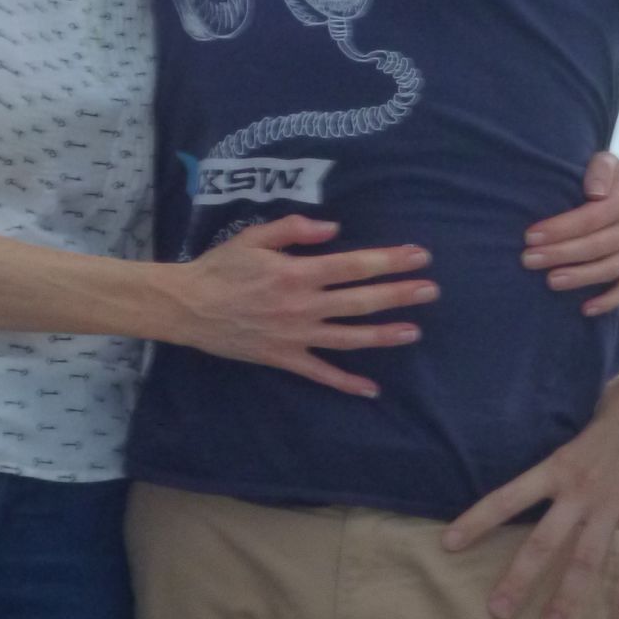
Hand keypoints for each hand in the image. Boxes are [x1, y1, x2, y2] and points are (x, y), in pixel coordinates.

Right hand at [171, 216, 437, 397]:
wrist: (187, 306)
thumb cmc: (220, 267)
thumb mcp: (254, 236)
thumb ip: (294, 229)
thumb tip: (333, 228)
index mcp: (297, 272)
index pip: (353, 265)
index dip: (388, 261)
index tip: (417, 256)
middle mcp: (302, 306)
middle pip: (360, 301)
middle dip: (399, 294)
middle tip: (431, 290)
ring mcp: (295, 336)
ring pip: (349, 338)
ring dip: (384, 335)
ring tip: (414, 330)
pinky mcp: (284, 358)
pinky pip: (320, 373)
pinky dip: (346, 383)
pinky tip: (371, 389)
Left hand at [441, 352, 618, 618]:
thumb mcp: (583, 426)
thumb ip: (569, 454)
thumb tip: (557, 463)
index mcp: (558, 466)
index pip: (507, 497)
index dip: (477, 520)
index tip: (448, 544)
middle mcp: (580, 490)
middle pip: (543, 541)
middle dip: (519, 578)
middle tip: (498, 612)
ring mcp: (613, 503)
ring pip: (586, 558)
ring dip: (569, 595)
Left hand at [521, 150, 618, 314]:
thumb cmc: (616, 180)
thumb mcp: (609, 162)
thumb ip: (601, 168)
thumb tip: (594, 191)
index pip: (592, 217)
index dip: (560, 228)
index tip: (531, 236)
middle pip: (598, 245)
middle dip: (561, 253)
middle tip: (529, 259)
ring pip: (612, 269)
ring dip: (580, 278)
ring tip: (550, 281)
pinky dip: (609, 301)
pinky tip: (585, 309)